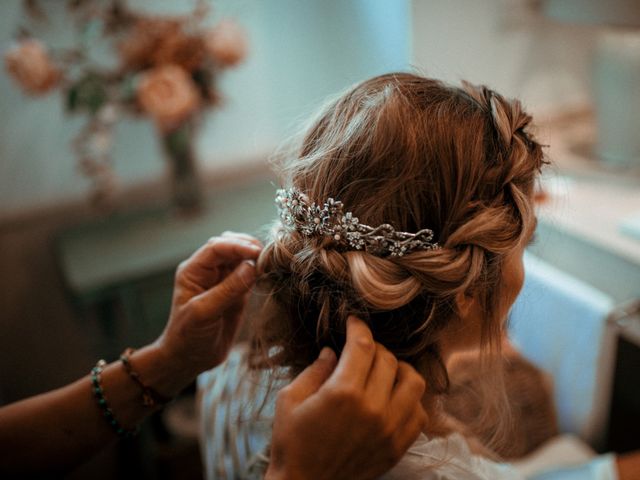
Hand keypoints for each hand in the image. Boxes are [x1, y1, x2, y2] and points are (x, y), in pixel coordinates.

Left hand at [154, 232, 261, 382]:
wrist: (189, 359)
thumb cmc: (188, 337)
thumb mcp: (204, 313)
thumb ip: (227, 290)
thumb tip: (251, 266)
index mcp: (193, 270)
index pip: (217, 247)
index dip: (237, 246)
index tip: (257, 252)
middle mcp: (207, 271)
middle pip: (230, 245)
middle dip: (248, 246)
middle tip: (267, 256)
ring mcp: (223, 280)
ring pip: (241, 256)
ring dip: (255, 255)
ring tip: (269, 262)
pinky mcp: (236, 291)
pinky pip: (250, 272)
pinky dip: (260, 269)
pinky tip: (268, 272)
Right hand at [266, 316, 427, 479]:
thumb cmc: (291, 442)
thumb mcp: (291, 399)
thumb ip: (315, 370)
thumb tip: (333, 351)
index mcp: (342, 393)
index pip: (362, 345)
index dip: (358, 327)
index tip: (354, 322)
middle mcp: (372, 409)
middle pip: (388, 359)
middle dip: (374, 347)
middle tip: (361, 350)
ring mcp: (389, 429)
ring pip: (413, 382)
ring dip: (399, 370)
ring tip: (384, 371)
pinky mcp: (397, 447)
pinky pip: (419, 413)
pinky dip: (410, 400)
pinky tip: (392, 399)